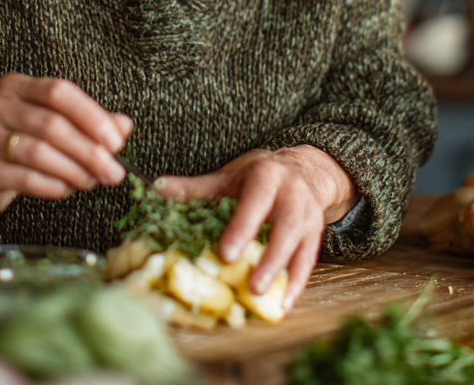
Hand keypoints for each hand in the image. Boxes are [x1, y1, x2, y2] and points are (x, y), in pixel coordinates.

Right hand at [0, 73, 131, 214]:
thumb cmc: (18, 147)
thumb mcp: (54, 128)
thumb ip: (89, 123)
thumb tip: (124, 125)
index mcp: (17, 86)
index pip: (59, 92)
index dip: (92, 116)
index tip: (117, 141)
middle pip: (52, 125)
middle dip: (90, 151)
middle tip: (114, 172)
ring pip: (39, 152)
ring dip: (74, 171)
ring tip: (91, 182)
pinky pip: (24, 177)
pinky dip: (52, 186)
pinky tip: (65, 190)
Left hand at [154, 146, 356, 310]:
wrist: (306, 169)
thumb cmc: (260, 176)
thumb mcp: (230, 175)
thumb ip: (197, 186)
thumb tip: (158, 187)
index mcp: (268, 175)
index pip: (257, 200)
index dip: (243, 226)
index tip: (226, 253)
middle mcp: (293, 194)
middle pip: (285, 226)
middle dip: (269, 257)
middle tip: (250, 285)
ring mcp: (309, 216)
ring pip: (300, 246)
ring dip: (283, 274)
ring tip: (265, 299)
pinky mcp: (315, 234)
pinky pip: (308, 260)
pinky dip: (296, 283)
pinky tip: (283, 304)